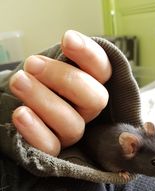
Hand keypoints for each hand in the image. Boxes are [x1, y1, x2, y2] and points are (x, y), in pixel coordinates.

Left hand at [9, 30, 110, 155]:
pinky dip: (36, 130)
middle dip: (66, 79)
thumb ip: (60, 63)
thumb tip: (68, 44)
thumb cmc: (34, 83)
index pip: (103, 71)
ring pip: (73, 125)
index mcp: (90, 87)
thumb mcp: (47, 68)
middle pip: (95, 100)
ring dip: (45, 101)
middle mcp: (86, 111)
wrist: (15, 106)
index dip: (90, 56)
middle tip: (33, 64)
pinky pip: (51, 146)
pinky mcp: (54, 150)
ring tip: (19, 81)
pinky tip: (20, 114)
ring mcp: (71, 132)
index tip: (67, 39)